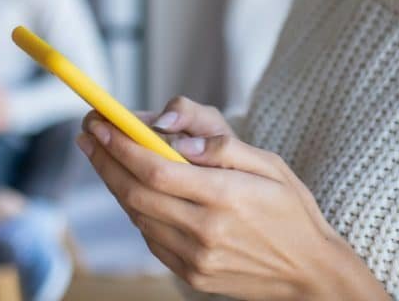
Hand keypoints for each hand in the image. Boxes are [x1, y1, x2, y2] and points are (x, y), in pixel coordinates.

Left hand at [78, 99, 388, 300]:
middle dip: (106, 159)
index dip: (122, 146)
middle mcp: (207, 231)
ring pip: (138, 216)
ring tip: (102, 154)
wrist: (310, 273)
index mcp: (228, 197)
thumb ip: (223, 145)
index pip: (158, 170)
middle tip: (89, 132)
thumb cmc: (292, 210)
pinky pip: (151, 238)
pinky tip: (130, 187)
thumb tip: (176, 136)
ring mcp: (196, 259)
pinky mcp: (191, 275)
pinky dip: (135, 209)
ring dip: (114, 182)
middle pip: (137, 193)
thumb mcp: (271, 164)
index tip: (102, 122)